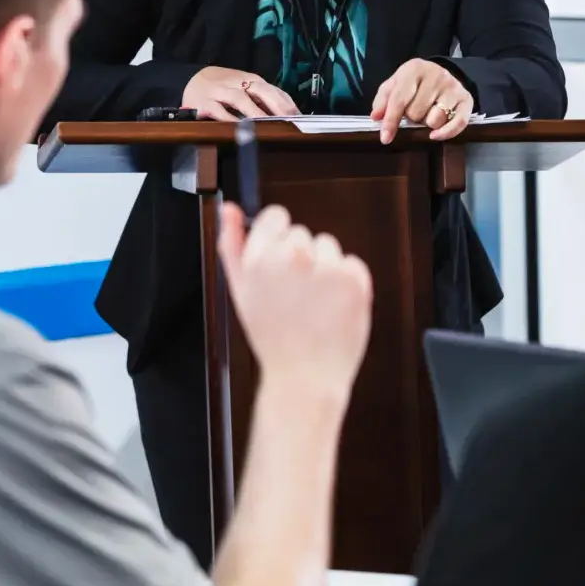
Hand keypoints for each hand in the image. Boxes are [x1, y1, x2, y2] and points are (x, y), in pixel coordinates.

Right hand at [184, 66, 299, 120]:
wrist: (191, 79)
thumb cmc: (225, 87)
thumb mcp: (246, 89)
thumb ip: (265, 100)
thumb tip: (290, 116)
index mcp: (252, 80)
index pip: (274, 90)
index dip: (288, 104)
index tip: (301, 119)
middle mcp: (238, 83)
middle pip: (261, 90)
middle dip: (276, 105)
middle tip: (289, 120)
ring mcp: (221, 92)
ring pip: (240, 99)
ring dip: (254, 111)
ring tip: (267, 123)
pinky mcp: (204, 103)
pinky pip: (218, 111)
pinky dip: (228, 118)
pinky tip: (238, 127)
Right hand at [215, 202, 372, 396]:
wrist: (304, 377)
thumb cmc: (272, 336)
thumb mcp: (240, 291)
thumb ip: (232, 244)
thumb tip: (229, 209)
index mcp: (260, 258)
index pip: (277, 216)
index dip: (279, 238)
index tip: (281, 261)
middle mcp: (293, 257)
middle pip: (302, 234)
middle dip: (301, 259)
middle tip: (295, 296)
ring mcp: (326, 267)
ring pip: (328, 246)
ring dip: (325, 269)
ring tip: (313, 304)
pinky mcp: (355, 279)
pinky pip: (352, 264)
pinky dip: (347, 283)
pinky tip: (333, 307)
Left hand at [368, 59, 473, 142]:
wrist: (443, 74)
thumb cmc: (414, 83)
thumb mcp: (395, 85)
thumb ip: (383, 100)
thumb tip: (376, 117)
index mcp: (414, 68)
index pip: (400, 99)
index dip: (391, 120)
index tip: (385, 138)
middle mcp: (436, 75)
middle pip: (416, 112)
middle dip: (412, 117)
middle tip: (414, 111)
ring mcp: (453, 87)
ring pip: (434, 120)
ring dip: (427, 123)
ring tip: (428, 113)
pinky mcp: (466, 99)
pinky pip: (457, 124)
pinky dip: (446, 133)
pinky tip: (435, 135)